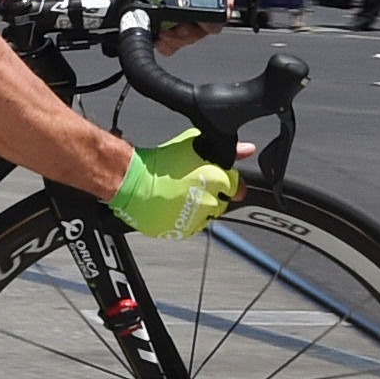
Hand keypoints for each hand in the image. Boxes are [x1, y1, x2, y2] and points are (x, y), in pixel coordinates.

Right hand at [107, 128, 241, 240]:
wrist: (131, 180)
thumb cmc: (160, 162)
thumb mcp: (196, 145)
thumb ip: (227, 150)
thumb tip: (248, 149)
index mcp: (217, 180)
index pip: (235, 187)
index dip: (223, 181)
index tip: (210, 178)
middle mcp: (209, 202)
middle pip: (221, 203)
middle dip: (211, 195)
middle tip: (191, 185)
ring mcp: (195, 219)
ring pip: (206, 217)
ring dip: (198, 209)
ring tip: (179, 195)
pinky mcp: (180, 232)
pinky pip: (189, 228)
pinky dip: (184, 220)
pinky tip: (172, 207)